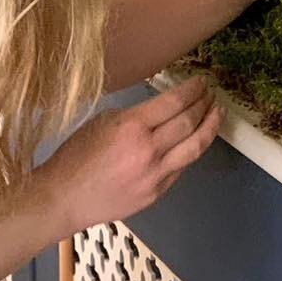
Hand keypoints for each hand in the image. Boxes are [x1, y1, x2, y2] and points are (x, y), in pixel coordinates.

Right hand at [44, 77, 222, 235]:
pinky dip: (192, 150)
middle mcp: (148, 150)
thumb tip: (160, 109)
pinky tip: (195, 139)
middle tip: (211, 93)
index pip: (174, 102)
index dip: (193, 89)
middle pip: (189, 122)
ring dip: (210, 127)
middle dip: (205, 104)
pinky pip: (181, 167)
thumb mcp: (103, 121)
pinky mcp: (157, 193)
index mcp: (132, 127)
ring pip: (195, 148)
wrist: (64, 199)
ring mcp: (155, 175)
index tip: (201, 81)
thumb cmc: (76, 155)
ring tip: (217, 113)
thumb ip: (135, 115)